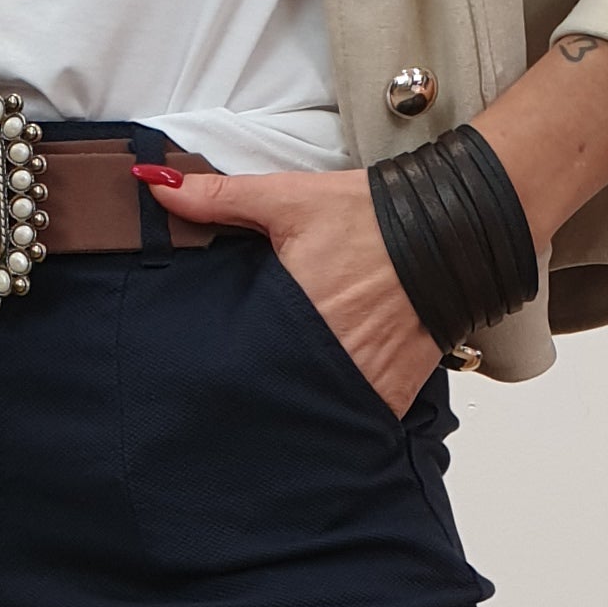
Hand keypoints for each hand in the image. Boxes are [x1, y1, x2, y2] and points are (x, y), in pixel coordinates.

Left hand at [136, 161, 445, 417]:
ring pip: (308, 412)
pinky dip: (336, 417)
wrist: (453, 231)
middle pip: (269, 390)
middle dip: (250, 392)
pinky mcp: (389, 394)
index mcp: (291, 311)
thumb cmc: (374, 218)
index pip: (235, 359)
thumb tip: (154, 187)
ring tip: (274, 401)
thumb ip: (218, 198)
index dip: (215, 368)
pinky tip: (319, 409)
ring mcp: (360, 380)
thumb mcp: (288, 199)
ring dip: (291, 407)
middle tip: (229, 395)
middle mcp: (324, 353)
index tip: (200, 372)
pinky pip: (352, 419)